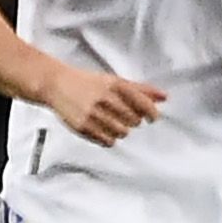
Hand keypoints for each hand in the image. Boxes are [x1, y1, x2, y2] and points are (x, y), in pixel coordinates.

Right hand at [40, 66, 165, 145]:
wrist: (56, 84)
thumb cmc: (89, 82)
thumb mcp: (115, 81)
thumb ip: (141, 89)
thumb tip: (165, 97)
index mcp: (115, 85)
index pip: (143, 104)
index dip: (152, 113)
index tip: (152, 118)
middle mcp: (105, 99)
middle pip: (134, 121)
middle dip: (132, 120)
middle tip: (122, 115)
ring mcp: (93, 114)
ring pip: (122, 133)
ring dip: (121, 130)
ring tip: (111, 121)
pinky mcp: (82, 126)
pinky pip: (107, 141)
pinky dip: (109, 138)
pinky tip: (103, 128)